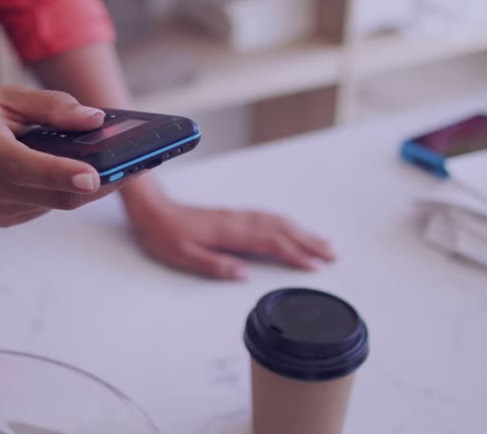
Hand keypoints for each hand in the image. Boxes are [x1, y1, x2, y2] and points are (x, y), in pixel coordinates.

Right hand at [0, 81, 122, 226]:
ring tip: (116, 164)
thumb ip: (52, 107)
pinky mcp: (3, 217)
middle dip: (99, 184)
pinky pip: (47, 207)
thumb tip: (96, 119)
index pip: (26, 168)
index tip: (95, 176)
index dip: (62, 174)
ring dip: (87, 188)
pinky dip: (66, 190)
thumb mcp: (8, 94)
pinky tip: (77, 172)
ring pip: (56, 205)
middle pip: (54, 196)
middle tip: (136, 165)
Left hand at [122, 180, 334, 278]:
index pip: (270, 244)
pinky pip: (267, 217)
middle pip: (281, 230)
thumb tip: (243, 274)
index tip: (315, 266)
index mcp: (229, 233)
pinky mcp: (233, 216)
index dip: (295, 255)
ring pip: (277, 222)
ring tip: (322, 242)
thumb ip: (214, 265)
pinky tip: (293, 228)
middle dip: (309, 242)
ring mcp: (237, 216)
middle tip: (333, 254)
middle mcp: (238, 221)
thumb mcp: (184, 256)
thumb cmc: (166, 235)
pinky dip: (286, 223)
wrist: (154, 211)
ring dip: (302, 231)